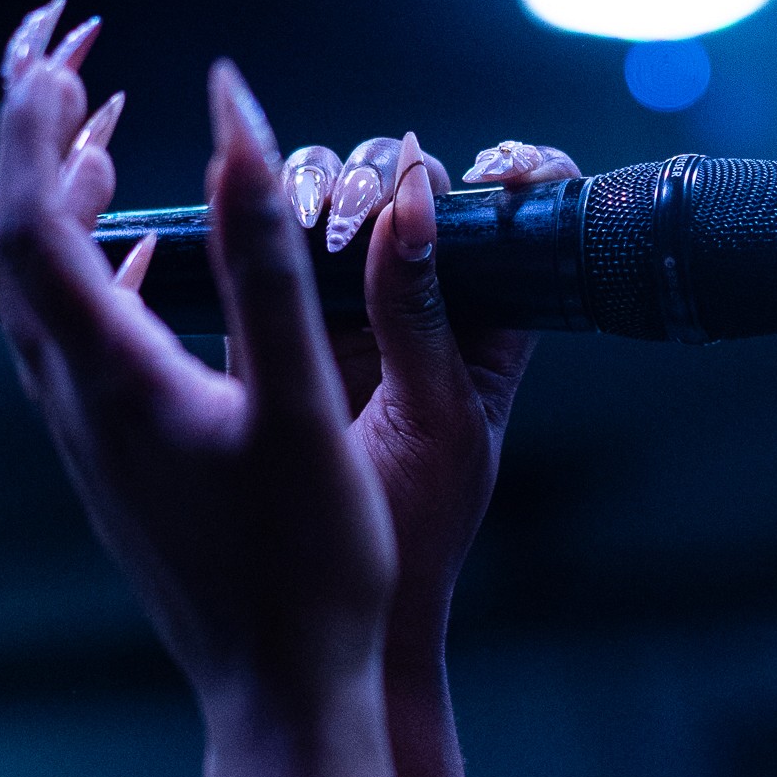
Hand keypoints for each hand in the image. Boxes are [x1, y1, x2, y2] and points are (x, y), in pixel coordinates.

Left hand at [0, 5, 399, 776]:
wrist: (284, 699)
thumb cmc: (313, 569)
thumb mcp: (306, 404)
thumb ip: (265, 258)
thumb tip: (230, 118)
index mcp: (111, 378)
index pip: (28, 213)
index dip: (35, 114)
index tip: (73, 38)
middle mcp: (75, 403)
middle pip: (11, 237)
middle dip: (30, 129)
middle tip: (71, 45)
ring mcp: (86, 437)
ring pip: (33, 288)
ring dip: (53, 193)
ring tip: (101, 123)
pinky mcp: (113, 462)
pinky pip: (71, 334)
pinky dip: (90, 263)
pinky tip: (141, 257)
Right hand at [280, 132, 579, 669]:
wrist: (334, 603)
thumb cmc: (411, 528)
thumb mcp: (433, 416)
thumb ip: (419, 314)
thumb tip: (411, 201)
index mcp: (490, 324)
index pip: (518, 219)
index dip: (516, 175)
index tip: (493, 173)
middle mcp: (423, 305)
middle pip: (412, 190)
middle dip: (388, 176)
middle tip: (360, 215)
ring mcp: (351, 310)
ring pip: (339, 205)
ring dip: (325, 192)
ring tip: (314, 224)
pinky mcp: (281, 323)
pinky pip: (274, 247)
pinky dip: (263, 221)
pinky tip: (258, 222)